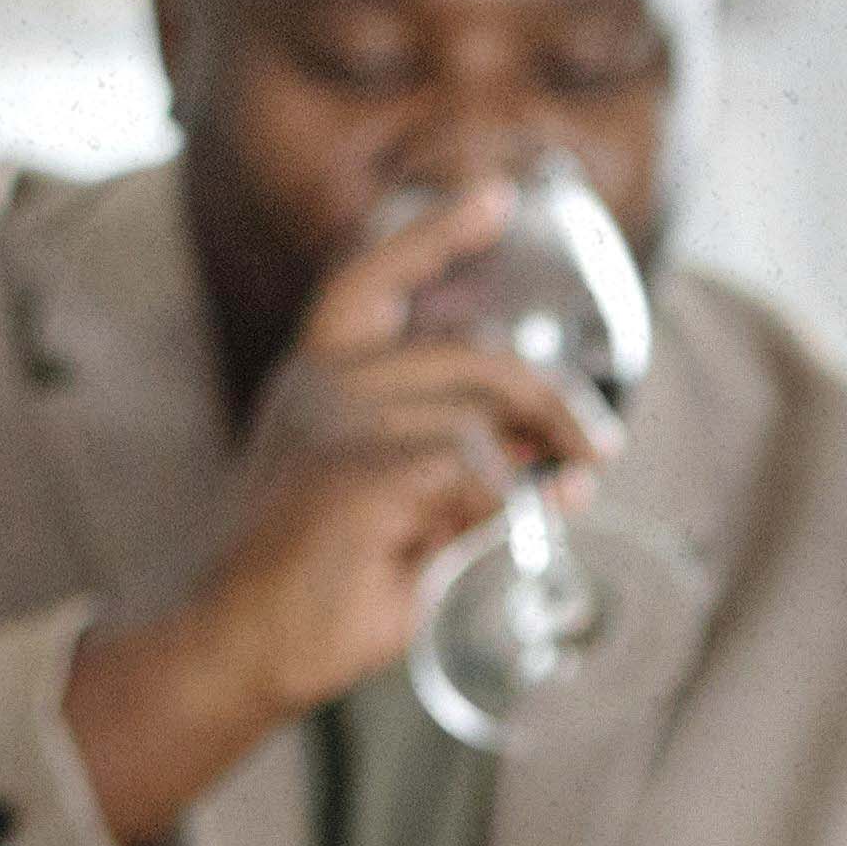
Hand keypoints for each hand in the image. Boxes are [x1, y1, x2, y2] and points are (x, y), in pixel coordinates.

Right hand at [60, 182, 608, 845]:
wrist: (248, 647)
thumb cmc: (326, 581)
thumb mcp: (409, 504)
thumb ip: (472, 464)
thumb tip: (564, 456)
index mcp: (321, 375)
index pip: (375, 276)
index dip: (436, 235)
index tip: (496, 199)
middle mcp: (322, 383)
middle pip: (474, 361)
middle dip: (552, 405)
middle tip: (598, 450)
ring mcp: (334, 425)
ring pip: (480, 421)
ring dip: (532, 468)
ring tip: (549, 504)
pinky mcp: (356, 474)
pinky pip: (473, 470)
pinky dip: (505, 506)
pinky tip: (505, 533)